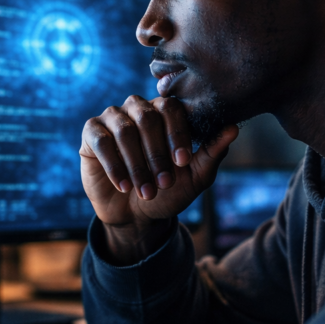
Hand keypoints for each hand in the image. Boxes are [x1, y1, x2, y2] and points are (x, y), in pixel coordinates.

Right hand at [80, 95, 237, 262]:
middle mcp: (138, 108)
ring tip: (145, 191)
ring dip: (137, 164)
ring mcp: (113, 118)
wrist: (137, 215)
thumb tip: (233, 128)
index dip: (177, 133)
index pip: (171, 108)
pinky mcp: (91, 133)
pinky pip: (101, 141)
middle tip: (163, 182)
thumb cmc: (168, 191)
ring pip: (124, 129)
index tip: (182, 162)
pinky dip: (115, 166)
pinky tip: (125, 186)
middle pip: (147, 117)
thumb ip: (212, 152)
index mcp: (164, 112)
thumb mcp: (195, 176)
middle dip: (156, 153)